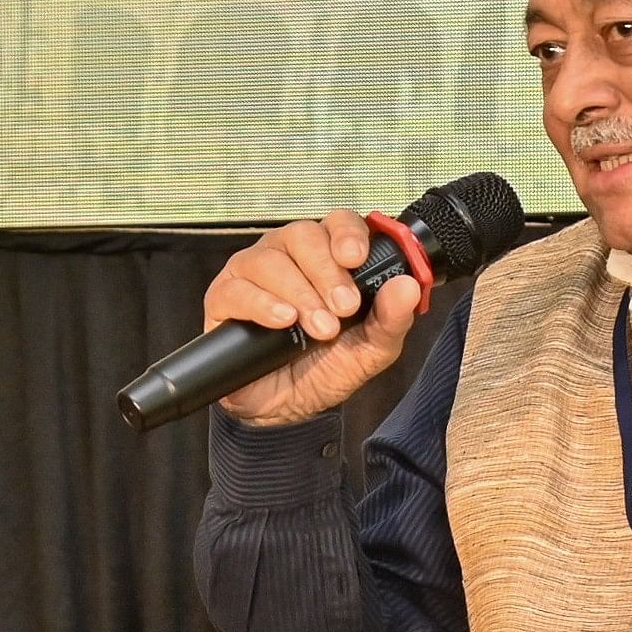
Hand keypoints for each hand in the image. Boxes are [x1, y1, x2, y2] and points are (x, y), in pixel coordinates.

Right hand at [201, 212, 421, 426]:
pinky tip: (282, 320)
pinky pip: (237, 288)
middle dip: (327, 272)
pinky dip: (262, 303)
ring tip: (319, 328)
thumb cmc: (326, 368)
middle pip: (303, 235)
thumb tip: (407, 286)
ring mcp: (253, 273)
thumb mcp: (371, 349)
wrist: (288, 409)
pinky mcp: (224, 297)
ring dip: (300, 293)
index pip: (337, 222)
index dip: (347, 234)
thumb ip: (391, 318)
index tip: (356, 258)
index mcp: (328, 257)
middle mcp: (289, 256)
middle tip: (343, 308)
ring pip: (271, 259)